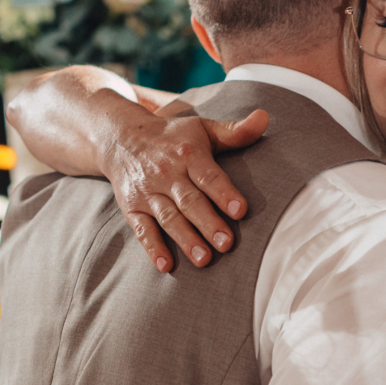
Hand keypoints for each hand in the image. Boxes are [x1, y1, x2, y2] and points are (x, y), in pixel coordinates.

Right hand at [101, 105, 270, 271]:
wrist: (120, 137)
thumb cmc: (173, 136)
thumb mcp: (203, 128)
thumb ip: (235, 131)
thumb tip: (265, 118)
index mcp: (188, 154)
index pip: (208, 175)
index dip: (224, 192)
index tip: (240, 210)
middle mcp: (167, 174)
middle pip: (190, 201)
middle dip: (208, 223)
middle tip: (227, 244)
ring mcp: (148, 192)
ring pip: (169, 218)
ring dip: (185, 239)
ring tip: (204, 259)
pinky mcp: (132, 207)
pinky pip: (142, 229)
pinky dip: (153, 248)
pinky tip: (166, 266)